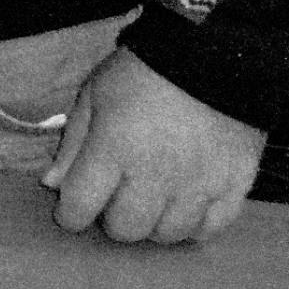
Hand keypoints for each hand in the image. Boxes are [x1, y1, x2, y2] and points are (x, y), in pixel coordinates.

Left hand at [42, 47, 264, 243]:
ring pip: (168, 234)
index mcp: (114, 149)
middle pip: (127, 229)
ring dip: (152, 226)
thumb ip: (73, 143)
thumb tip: (52, 184)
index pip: (82, 206)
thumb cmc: (143, 72)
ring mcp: (199, 184)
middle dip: (110, 221)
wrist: (213, 54)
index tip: (71, 211)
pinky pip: (212, 228)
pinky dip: (194, 227)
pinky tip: (184, 210)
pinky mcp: (236, 184)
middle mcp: (156, 175)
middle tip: (113, 202)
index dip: (71, 216)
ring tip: (149, 204)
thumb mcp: (94, 95)